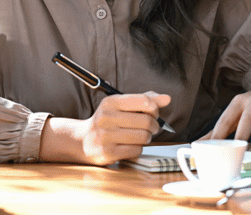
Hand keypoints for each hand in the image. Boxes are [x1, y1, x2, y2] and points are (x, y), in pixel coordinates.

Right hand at [39, 91, 169, 165]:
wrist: (83, 140)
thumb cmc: (108, 120)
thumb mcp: (121, 105)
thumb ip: (144, 100)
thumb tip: (166, 98)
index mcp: (111, 102)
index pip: (143, 101)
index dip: (154, 108)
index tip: (154, 112)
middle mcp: (107, 117)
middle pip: (146, 121)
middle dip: (154, 125)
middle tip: (152, 127)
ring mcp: (106, 136)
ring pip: (143, 137)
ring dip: (147, 137)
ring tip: (141, 135)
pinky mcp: (108, 153)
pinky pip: (136, 150)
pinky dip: (138, 148)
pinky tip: (131, 145)